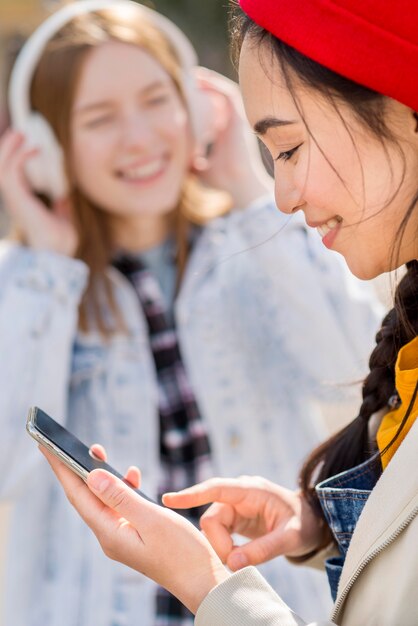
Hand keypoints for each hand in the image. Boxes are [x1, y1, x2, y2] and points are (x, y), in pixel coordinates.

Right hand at [0, 130, 77, 255]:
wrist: (58, 252)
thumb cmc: (61, 239)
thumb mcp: (63, 216)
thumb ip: (62, 205)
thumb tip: (66, 196)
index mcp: (23, 202)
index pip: (13, 175)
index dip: (16, 157)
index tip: (32, 145)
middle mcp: (15, 198)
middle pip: (1, 167)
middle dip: (7, 147)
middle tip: (21, 132)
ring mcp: (14, 198)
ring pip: (1, 166)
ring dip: (8, 147)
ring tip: (20, 133)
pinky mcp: (17, 197)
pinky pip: (11, 170)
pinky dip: (19, 156)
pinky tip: (34, 149)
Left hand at [40, 446, 229, 613]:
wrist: (202, 581)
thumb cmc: (181, 552)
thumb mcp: (151, 519)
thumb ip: (121, 496)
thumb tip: (92, 475)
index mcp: (109, 533)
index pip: (78, 495)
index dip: (62, 469)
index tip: (46, 446)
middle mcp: (110, 535)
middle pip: (86, 497)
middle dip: (75, 469)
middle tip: (66, 443)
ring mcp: (122, 536)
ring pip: (104, 500)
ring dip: (101, 476)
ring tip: (98, 451)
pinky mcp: (135, 534)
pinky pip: (120, 506)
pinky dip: (123, 488)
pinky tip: (132, 476)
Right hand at [163, 476, 326, 571]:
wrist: (312, 520)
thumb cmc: (303, 523)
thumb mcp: (289, 537)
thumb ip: (263, 550)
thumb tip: (230, 563)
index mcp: (250, 490)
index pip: (215, 488)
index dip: (191, 494)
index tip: (168, 499)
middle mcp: (238, 494)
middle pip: (211, 517)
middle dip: (218, 543)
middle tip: (236, 562)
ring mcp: (235, 506)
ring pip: (212, 528)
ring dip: (221, 547)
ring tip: (241, 559)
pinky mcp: (234, 518)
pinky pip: (218, 533)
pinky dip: (223, 547)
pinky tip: (236, 555)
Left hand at [192, 67, 272, 207]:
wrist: (237, 185)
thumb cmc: (221, 181)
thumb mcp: (199, 169)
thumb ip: (190, 162)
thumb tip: (175, 161)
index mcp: (223, 134)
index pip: (211, 111)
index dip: (198, 101)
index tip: (181, 95)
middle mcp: (231, 124)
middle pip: (217, 98)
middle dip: (203, 87)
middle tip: (184, 79)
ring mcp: (237, 120)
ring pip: (223, 92)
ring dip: (209, 81)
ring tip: (192, 75)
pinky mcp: (240, 118)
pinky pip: (229, 93)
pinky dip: (216, 84)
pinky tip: (202, 79)